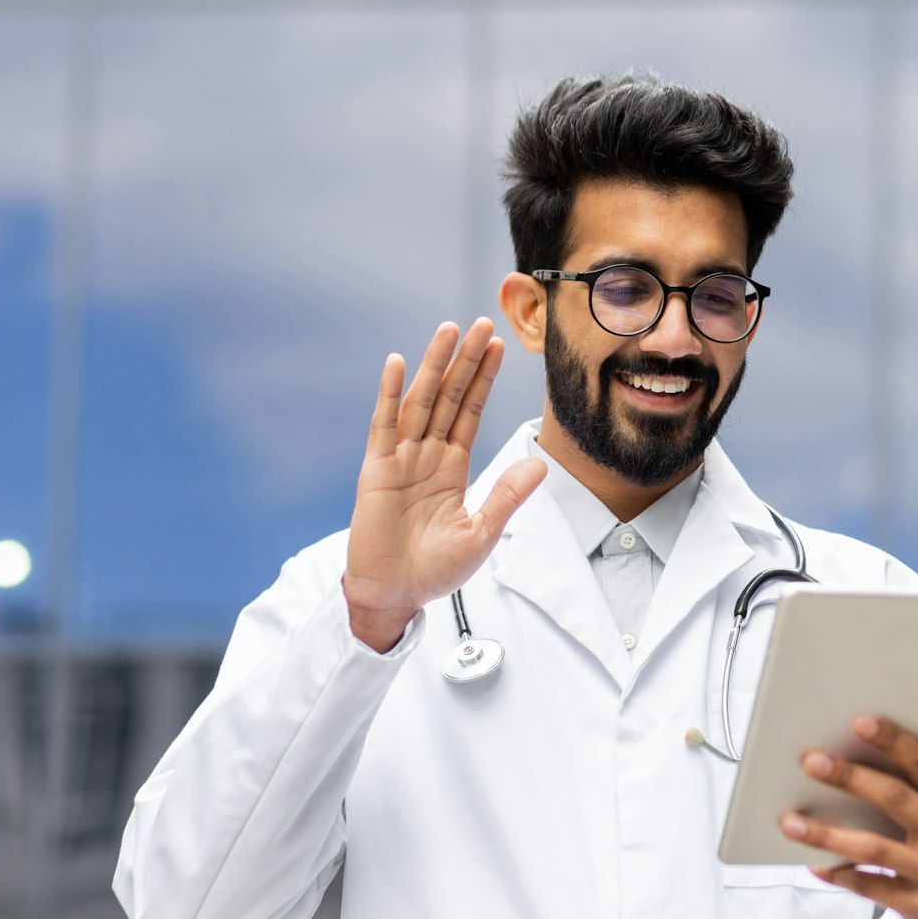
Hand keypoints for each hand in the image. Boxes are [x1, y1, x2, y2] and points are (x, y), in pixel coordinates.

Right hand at [342, 319, 545, 651]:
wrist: (396, 596)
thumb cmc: (435, 570)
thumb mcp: (482, 533)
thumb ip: (507, 497)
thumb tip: (540, 463)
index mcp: (452, 467)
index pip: (470, 412)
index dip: (483, 380)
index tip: (498, 347)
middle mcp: (427, 455)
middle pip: (448, 397)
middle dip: (465, 361)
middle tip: (481, 323)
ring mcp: (401, 459)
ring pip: (420, 401)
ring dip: (433, 365)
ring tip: (448, 330)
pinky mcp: (377, 471)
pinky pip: (384, 426)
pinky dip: (390, 394)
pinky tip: (396, 364)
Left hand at [780, 714, 917, 918]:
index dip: (894, 740)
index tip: (859, 721)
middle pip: (896, 799)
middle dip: (850, 778)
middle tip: (810, 761)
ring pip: (876, 848)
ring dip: (828, 834)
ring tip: (790, 821)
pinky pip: (871, 887)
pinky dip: (840, 873)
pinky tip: (813, 863)